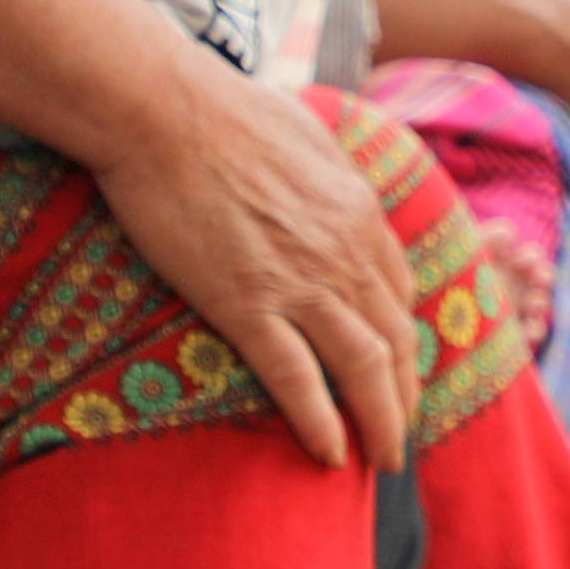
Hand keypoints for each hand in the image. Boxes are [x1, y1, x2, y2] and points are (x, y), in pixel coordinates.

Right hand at [90, 58, 426, 468]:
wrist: (164, 111)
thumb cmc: (222, 109)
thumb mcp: (304, 130)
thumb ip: (325, 166)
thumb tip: (322, 174)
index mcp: (359, 211)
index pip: (398, 292)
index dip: (403, 340)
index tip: (398, 369)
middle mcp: (345, 253)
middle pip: (394, 339)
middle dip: (404, 395)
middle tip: (401, 434)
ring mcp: (299, 281)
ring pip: (362, 367)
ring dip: (380, 421)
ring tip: (383, 458)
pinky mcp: (247, 304)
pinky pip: (296, 378)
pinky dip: (319, 421)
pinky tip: (328, 454)